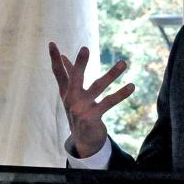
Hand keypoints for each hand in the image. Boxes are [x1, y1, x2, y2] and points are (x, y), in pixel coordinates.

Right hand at [48, 42, 134, 157]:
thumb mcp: (72, 94)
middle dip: (80, 64)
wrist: (84, 140)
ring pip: (98, 87)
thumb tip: (64, 57)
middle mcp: (71, 99)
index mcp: (66, 92)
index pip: (58, 73)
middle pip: (75, 78)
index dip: (54, 58)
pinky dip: (121, 94)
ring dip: (112, 74)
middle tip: (85, 48)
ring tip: (124, 63)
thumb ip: (69, 75)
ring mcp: (80, 108)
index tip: (51, 43)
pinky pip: (109, 102)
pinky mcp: (92, 116)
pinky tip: (132, 86)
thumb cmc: (79, 111)